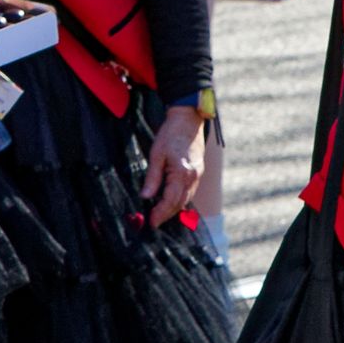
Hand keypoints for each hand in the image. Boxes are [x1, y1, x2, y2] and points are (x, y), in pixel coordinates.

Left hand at [141, 105, 204, 228]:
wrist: (189, 120)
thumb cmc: (171, 134)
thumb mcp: (156, 155)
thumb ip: (152, 178)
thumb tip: (145, 196)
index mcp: (182, 173)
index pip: (170, 200)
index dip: (160, 213)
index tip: (151, 222)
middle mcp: (193, 177)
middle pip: (181, 203)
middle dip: (167, 214)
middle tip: (154, 222)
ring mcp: (198, 175)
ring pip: (187, 199)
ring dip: (174, 209)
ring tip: (160, 214)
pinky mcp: (199, 172)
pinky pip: (190, 191)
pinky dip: (180, 199)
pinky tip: (171, 202)